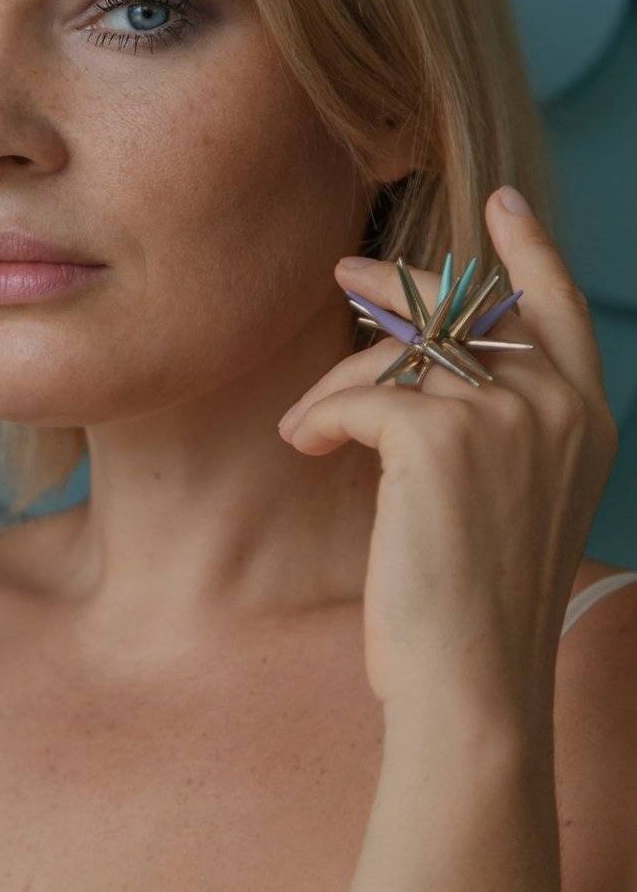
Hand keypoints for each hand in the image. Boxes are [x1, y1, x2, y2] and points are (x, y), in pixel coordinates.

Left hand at [277, 186, 618, 729]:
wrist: (471, 687)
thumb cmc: (474, 606)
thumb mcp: (505, 499)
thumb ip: (491, 425)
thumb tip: (414, 359)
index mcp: (585, 422)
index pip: (560, 310)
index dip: (530, 252)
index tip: (502, 204)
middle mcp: (557, 407)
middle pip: (463, 315)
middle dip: (398, 288)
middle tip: (347, 272)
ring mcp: (504, 416)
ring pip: (397, 359)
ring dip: (339, 386)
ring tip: (307, 426)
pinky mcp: (439, 437)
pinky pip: (356, 397)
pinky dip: (318, 417)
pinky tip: (305, 445)